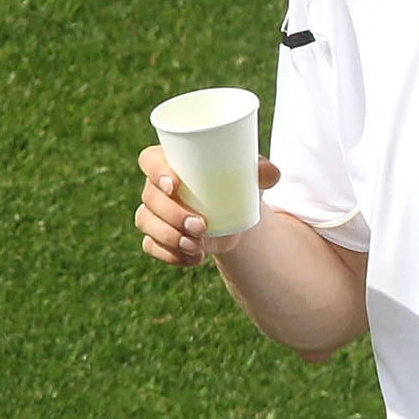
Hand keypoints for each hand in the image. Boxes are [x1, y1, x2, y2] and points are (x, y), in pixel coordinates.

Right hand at [134, 146, 281, 265]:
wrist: (234, 214)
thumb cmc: (236, 185)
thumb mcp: (249, 177)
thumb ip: (261, 171)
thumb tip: (272, 173)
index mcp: (171, 162)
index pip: (149, 160)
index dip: (156, 171)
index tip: (174, 185)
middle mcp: (156, 186)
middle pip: (150, 197)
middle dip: (171, 214)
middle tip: (200, 225)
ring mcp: (154, 212)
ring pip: (146, 222)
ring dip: (169, 236)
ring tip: (197, 246)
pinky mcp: (157, 236)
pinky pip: (150, 246)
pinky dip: (169, 255)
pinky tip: (193, 258)